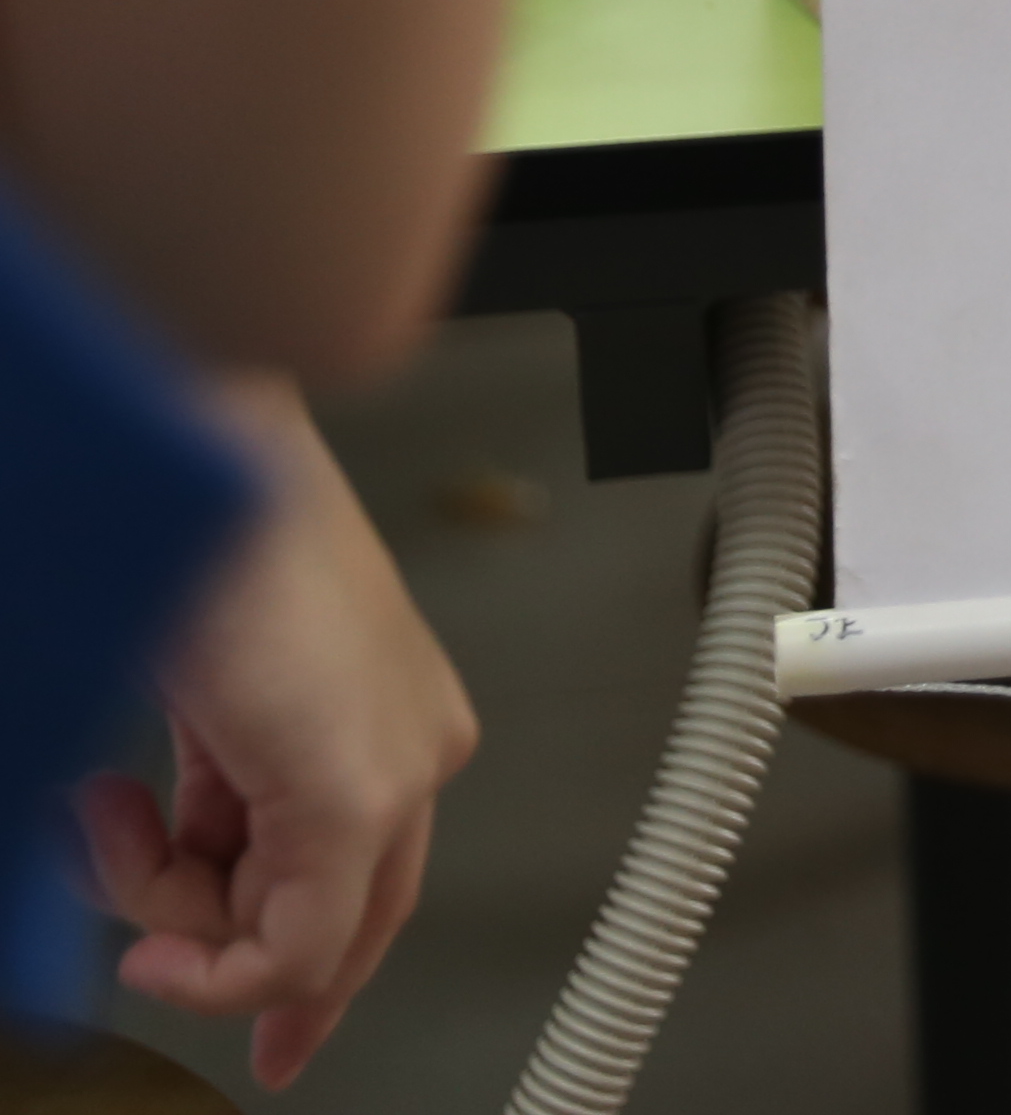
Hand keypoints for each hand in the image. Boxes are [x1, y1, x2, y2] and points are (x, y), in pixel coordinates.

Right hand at [76, 385, 478, 1087]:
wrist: (201, 467)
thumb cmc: (197, 551)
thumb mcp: (215, 710)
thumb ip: (223, 801)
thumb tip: (186, 891)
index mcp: (390, 721)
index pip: (370, 885)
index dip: (304, 972)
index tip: (273, 1039)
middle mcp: (415, 751)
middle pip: (338, 927)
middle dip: (237, 976)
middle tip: (152, 977)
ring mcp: (395, 776)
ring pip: (288, 940)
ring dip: (160, 907)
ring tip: (100, 810)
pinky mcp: (354, 798)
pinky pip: (288, 948)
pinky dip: (200, 957)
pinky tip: (133, 894)